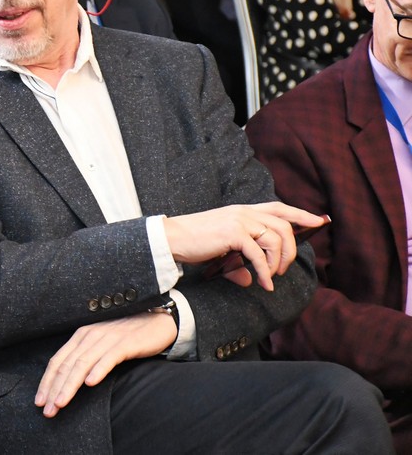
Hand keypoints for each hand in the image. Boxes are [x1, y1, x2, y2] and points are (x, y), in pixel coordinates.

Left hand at [35, 313, 175, 417]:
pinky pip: (108, 358)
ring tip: (61, 403)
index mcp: (80, 336)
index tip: (39, 402)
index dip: (46, 382)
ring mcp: (107, 338)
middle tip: (47, 410)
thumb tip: (64, 381)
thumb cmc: (126, 337)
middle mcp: (90, 335)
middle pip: (66, 365)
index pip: (57, 361)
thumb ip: (84, 357)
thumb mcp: (99, 345)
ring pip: (82, 364)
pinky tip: (91, 384)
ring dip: (69, 385)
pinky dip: (98, 370)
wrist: (156, 322)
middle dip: (54, 389)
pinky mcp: (125, 343)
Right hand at [163, 202, 323, 290]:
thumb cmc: (194, 243)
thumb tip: (249, 280)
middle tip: (284, 269)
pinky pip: (259, 254)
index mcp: (242, 211)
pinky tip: (263, 283)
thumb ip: (238, 263)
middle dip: (292, 250)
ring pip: (276, 239)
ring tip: (271, 278)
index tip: (319, 221)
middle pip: (284, 226)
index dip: (301, 214)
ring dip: (278, 262)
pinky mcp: (233, 233)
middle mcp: (244, 212)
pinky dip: (265, 271)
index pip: (278, 208)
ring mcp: (239, 221)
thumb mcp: (221, 250)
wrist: (172, 239)